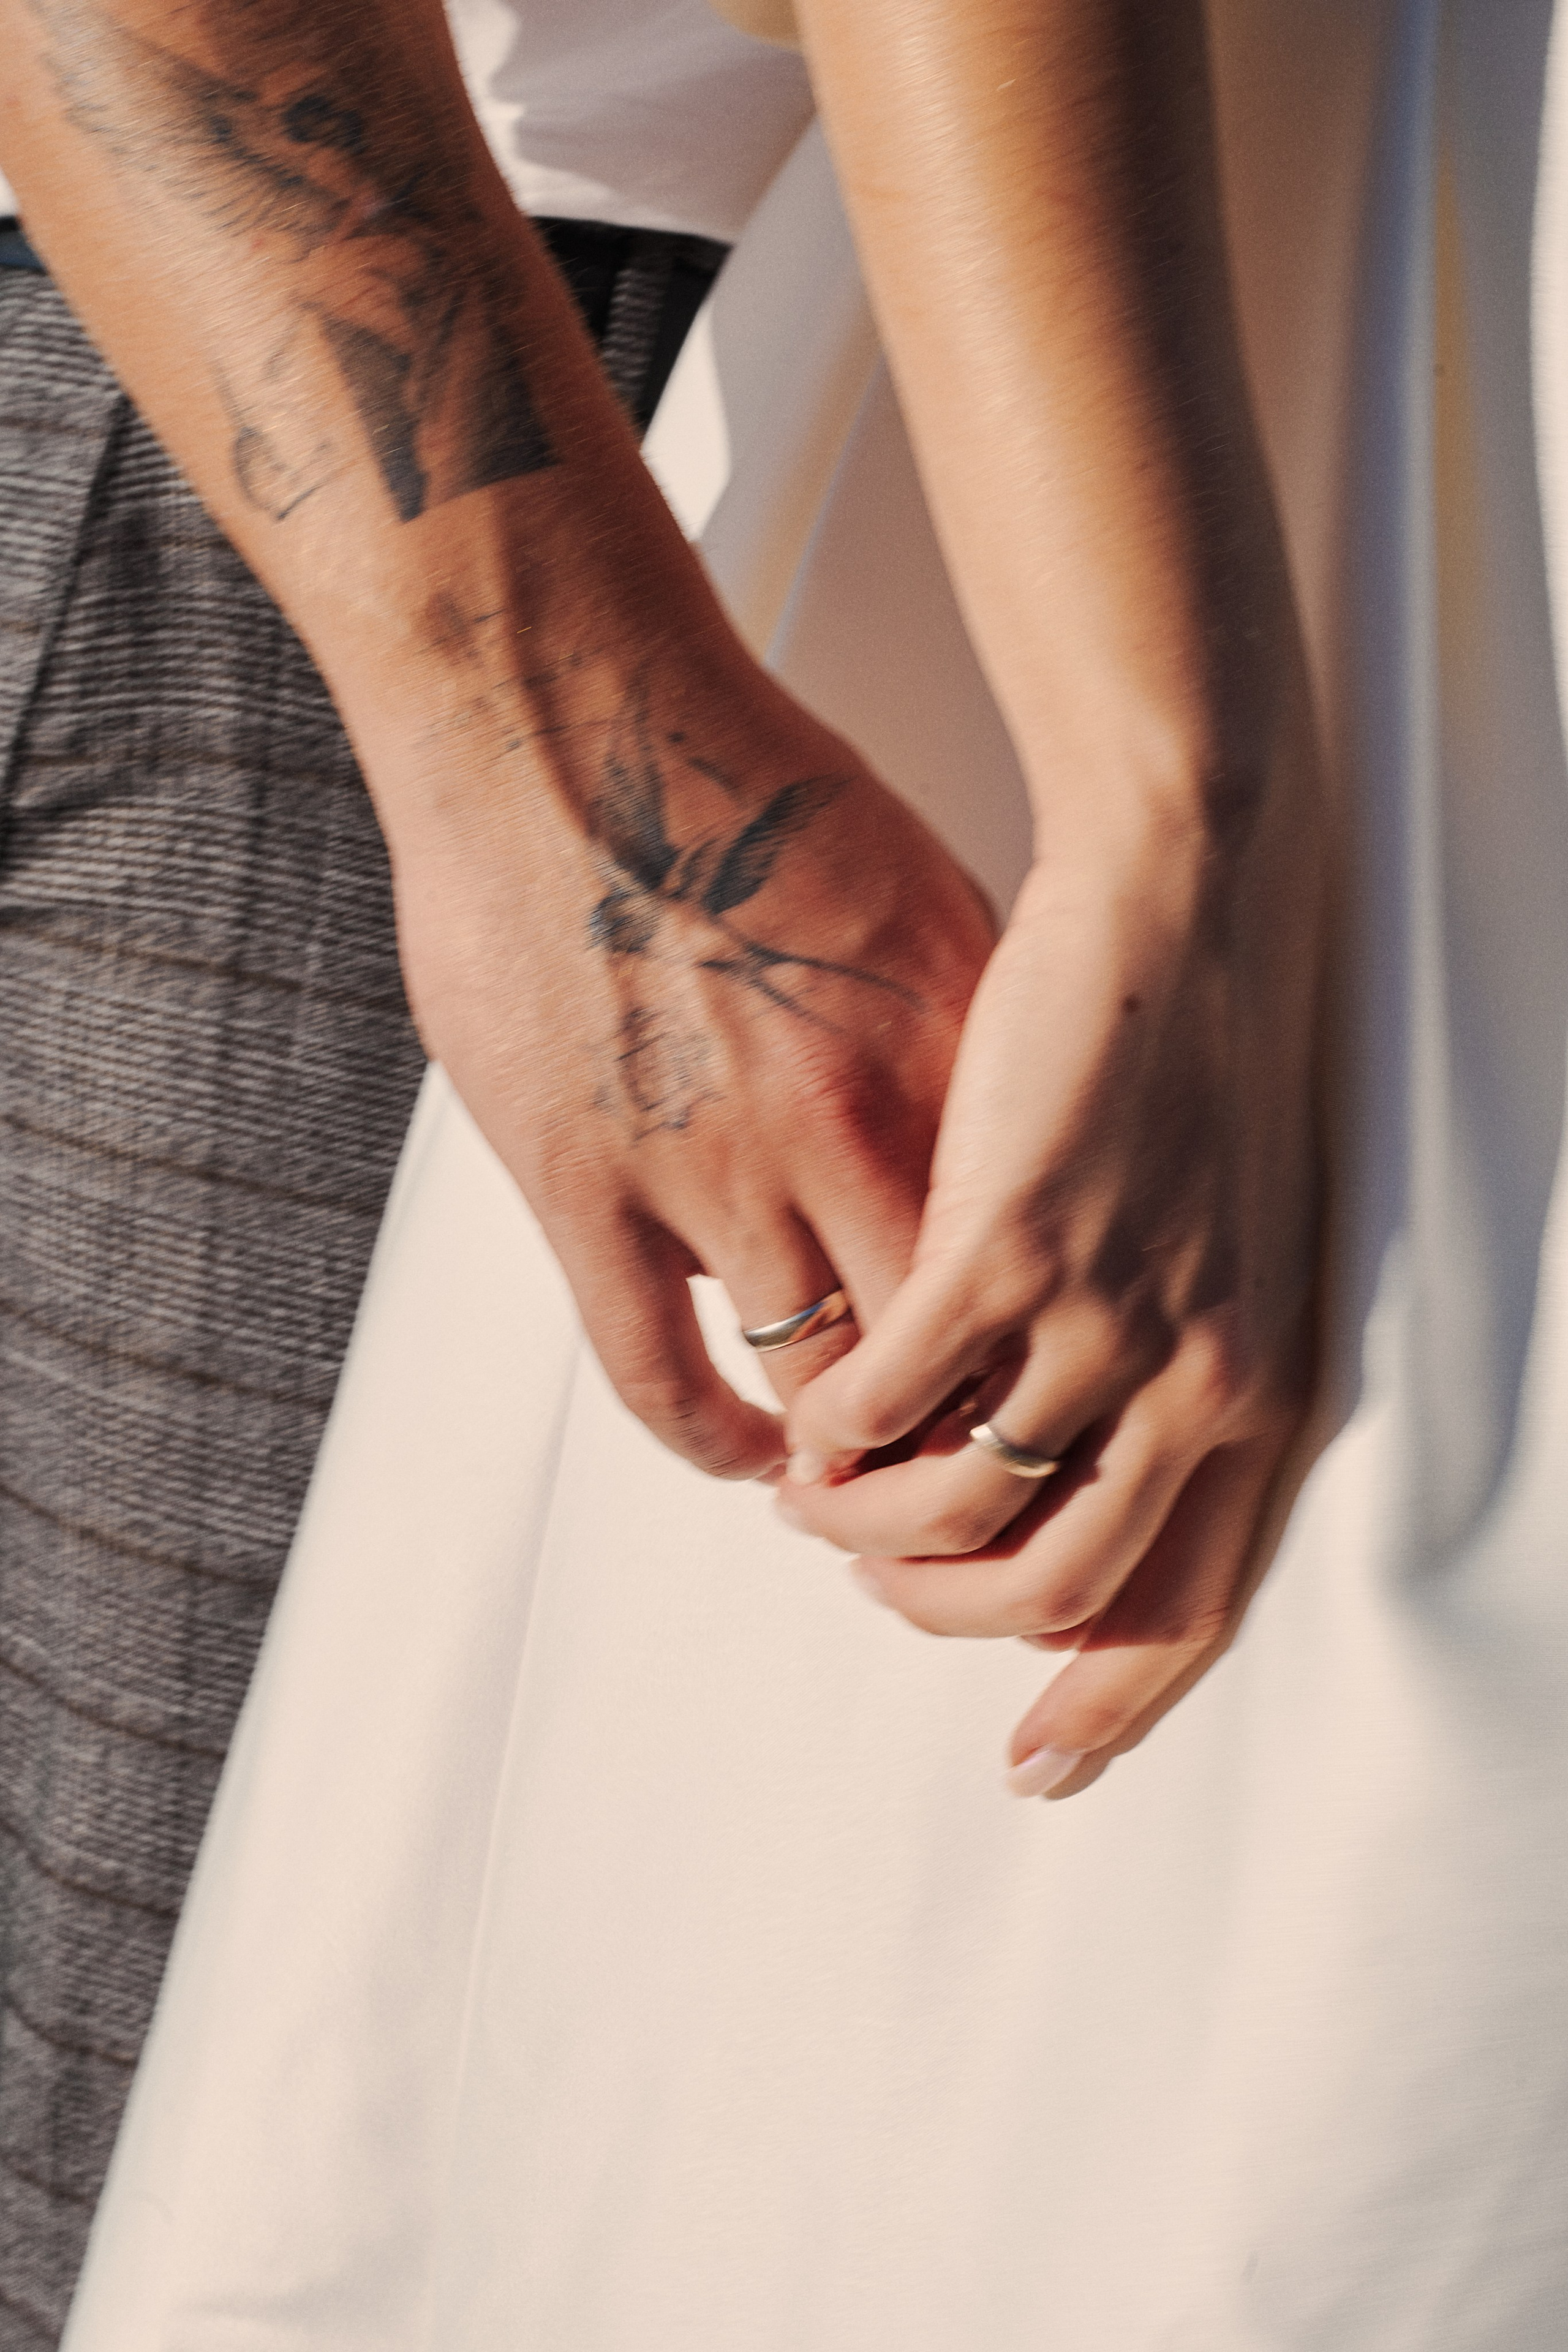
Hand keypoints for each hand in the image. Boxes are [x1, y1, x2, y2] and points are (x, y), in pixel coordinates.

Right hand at [390, 618, 996, 1476]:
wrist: (570, 722)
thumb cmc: (746, 786)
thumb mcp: (921, 902)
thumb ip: (970, 1037)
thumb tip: (1017, 1134)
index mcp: (945, 1062)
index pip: (1039, 1266)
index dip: (1055, 1352)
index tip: (1056, 1387)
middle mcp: (848, 1132)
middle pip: (953, 1351)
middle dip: (972, 1432)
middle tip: (976, 1464)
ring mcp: (715, 1171)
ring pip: (819, 1383)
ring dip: (848, 1454)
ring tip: (860, 1476)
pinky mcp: (589, 1188)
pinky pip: (660, 1372)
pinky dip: (709, 1437)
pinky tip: (739, 1451)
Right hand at [778, 701, 1323, 1791]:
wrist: (1190, 895)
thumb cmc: (1193, 1060)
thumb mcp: (1217, 1242)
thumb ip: (1160, 1365)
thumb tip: (1072, 1460)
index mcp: (1255, 1386)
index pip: (1192, 1604)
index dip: (1108, 1703)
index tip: (1034, 1765)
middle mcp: (1197, 1374)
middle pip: (1061, 1578)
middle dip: (951, 1613)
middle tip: (876, 1586)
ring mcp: (1103, 1309)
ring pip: (963, 1496)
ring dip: (869, 1522)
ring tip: (818, 1494)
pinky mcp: (1007, 1239)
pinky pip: (892, 1388)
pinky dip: (834, 1424)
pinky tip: (801, 1414)